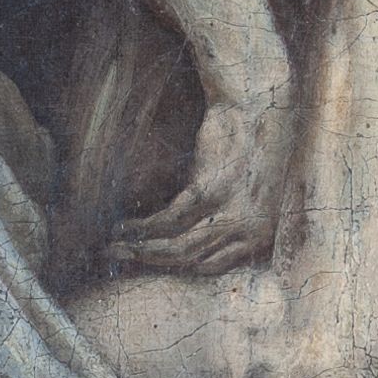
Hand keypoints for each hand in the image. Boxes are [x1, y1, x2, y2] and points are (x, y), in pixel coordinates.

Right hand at [115, 88, 293, 275]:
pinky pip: (169, 221)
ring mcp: (232, 214)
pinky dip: (142, 228)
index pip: (209, 267)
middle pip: (190, 261)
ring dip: (141, 250)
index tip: (147, 261)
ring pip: (178, 247)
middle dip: (151, 262)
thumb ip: (219, 222)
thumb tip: (176, 240)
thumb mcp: (242, 196)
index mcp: (261, 236)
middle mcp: (251, 232)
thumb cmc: (246, 150)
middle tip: (121, 259)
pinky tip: (124, 227)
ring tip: (116, 246)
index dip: (174, 267)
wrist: (254, 110)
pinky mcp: (210, 193)